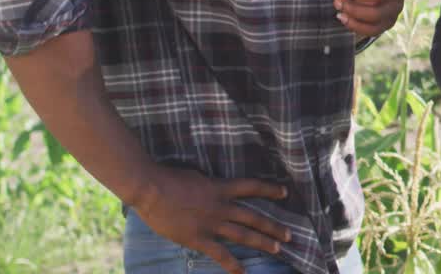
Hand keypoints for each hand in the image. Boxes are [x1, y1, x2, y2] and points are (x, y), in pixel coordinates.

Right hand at [133, 166, 290, 273]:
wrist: (150, 189)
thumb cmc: (169, 178)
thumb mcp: (197, 176)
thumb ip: (210, 185)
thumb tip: (217, 188)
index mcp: (220, 188)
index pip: (252, 187)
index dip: (270, 189)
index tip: (285, 192)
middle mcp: (221, 207)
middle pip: (254, 217)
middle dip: (273, 227)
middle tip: (290, 235)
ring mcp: (211, 224)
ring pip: (243, 235)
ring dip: (262, 242)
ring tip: (278, 249)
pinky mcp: (198, 238)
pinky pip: (220, 254)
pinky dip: (232, 265)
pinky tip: (242, 272)